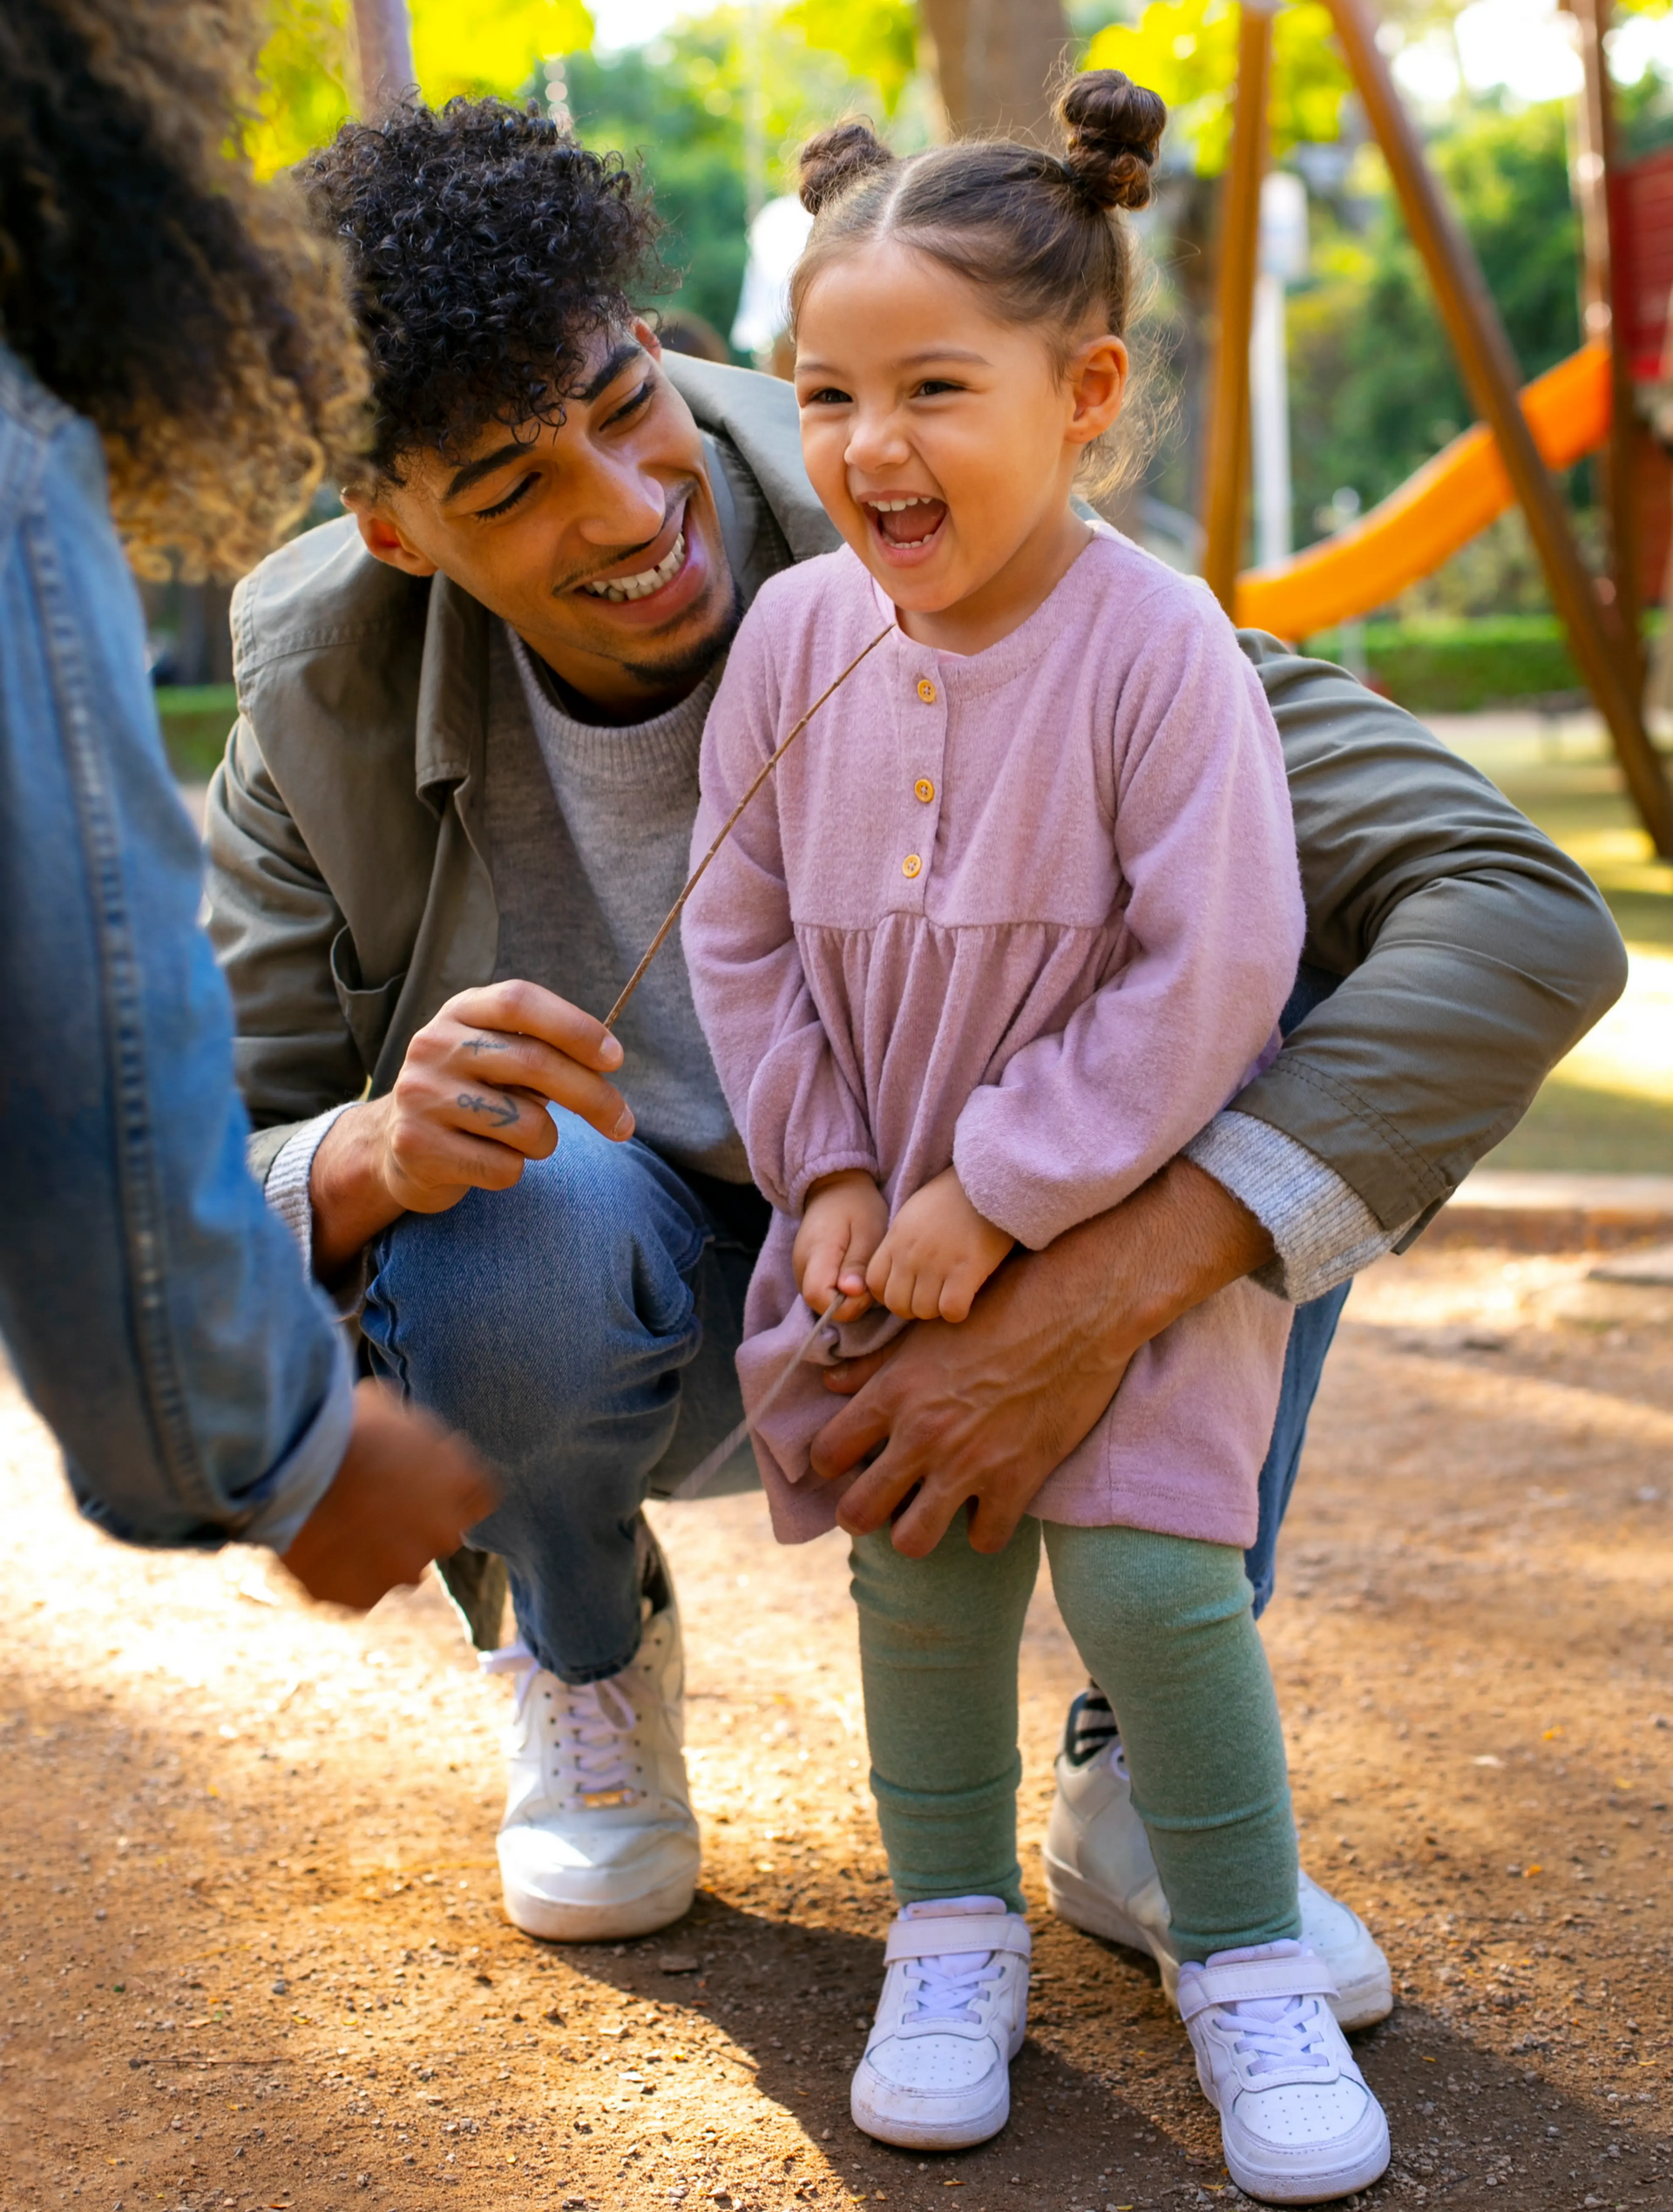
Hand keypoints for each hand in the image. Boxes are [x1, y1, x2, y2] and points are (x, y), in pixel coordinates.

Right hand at [279, 1379, 497, 1609]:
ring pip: (398, 1567)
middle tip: (372, 1502)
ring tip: (338, 1524)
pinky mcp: (361, 1597)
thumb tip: (411, 1437)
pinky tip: (317, 1546)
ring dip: (378, 1553)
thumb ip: (415, 1434)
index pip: (480, 1496)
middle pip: (439, 1535)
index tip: (425, 1479)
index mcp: (463, 1482)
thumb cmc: (343, 1423)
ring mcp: (403, 1570)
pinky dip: (341, 1575)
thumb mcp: (391, 1409)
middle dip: (414, 1523)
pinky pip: (357, 1590)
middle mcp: (444, 1533)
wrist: (294, 1464)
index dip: (450, 1487)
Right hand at [309, 980, 632, 1278]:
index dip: (574, 1027)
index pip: (520, 1002)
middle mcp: (433, 1045)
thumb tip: (607, 1063)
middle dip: (593, 1096)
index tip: (615, 1058)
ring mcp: (421, 1096)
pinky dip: (513, 1170)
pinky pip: (503, 1167)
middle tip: (624, 1124)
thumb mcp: (498, 1056)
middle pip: (533, 1063)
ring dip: (545, 1141)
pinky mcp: (417, 1146)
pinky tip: (489, 1160)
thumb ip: (543, 1051)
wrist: (395, 1144)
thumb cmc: (473, 1095)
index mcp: (460, 1011)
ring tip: (523, 1140)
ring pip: (526, 1124)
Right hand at [794, 1169, 888, 1322]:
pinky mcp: (804, 1272)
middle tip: (868, 1280)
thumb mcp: (867, 1231)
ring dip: (845, 1298)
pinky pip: (820, 1294)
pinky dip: (839, 1292)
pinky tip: (852, 1274)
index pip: (819, 1296)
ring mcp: (799, 1270)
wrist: (835, 1189)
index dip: (847, 1303)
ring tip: (861, 1273)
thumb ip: (858, 1263)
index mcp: (817, 1252)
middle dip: (849, 1303)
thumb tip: (851, 1292)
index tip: (867, 1287)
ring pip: (820, 1302)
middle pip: (819, 1304)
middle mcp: (801, 1265)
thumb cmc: (857, 1206)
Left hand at [810, 1157, 1273, 1556]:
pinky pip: (984, 1539)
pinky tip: (986, 1507)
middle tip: (880, 1502)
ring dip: (917, 1531)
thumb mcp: (927, 1329)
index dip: (831, 1463)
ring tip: (928, 1513)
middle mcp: (922, 1434)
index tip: (847, 1462)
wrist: (1079, 1311)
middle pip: (858, 1513)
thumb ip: (873, 1364)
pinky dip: (984, 1529)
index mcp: (894, 1393)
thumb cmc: (1001, 1306)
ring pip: (912, 1541)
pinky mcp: (1017, 1481)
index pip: (827, 1454)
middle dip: (861, 1514)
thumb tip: (830, 1382)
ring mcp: (969, 1463)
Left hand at [866, 1167, 1013, 1321]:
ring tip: (950, 1294)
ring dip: (936, 1309)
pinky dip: (958, 1311)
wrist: (986, 1179)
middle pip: (897, 1304)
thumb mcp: (912, 1215)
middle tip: (931, 1297)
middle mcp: (910, 1254)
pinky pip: (951, 1311)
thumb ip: (899, 1243)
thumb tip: (897, 1272)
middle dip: (913, 1308)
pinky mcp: (965, 1271)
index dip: (889, 1294)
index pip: (873, 1284)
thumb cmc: (952, 1197)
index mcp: (895, 1239)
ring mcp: (936, 1264)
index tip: (908, 1290)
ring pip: (924, 1311)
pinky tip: (966, 1296)